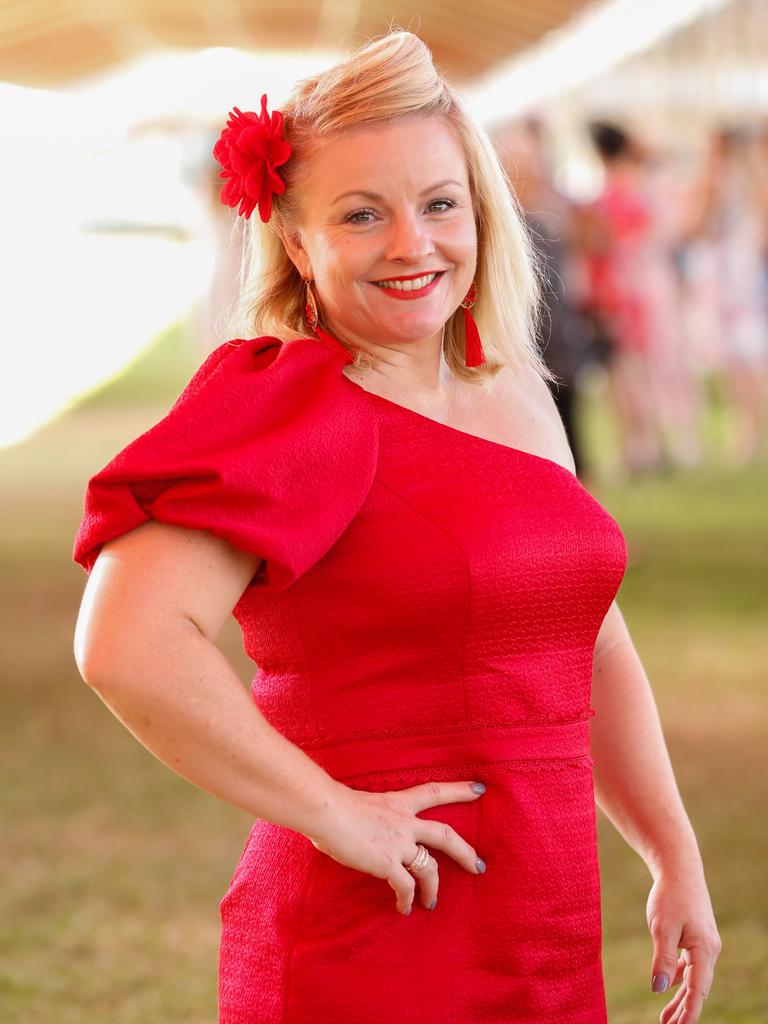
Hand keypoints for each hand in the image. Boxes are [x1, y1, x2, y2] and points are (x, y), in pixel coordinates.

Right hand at [304, 780, 486, 914]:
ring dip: (433, 888)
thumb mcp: (358, 803)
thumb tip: (358, 827)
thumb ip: (368, 816)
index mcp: (398, 803)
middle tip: (479, 866)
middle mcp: (404, 822)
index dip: (458, 790)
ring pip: (429, 868)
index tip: (480, 789)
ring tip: (432, 902)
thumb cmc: (332, 804)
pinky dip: (407, 900)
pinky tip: (404, 908)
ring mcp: (399, 843)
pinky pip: (405, 886)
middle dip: (465, 852)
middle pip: (445, 835)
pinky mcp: (388, 863)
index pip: (434, 792)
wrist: (327, 811)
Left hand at [646, 870, 721, 1022]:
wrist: (679, 869)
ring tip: (666, 1017)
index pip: (698, 989)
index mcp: (704, 949)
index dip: (689, 1011)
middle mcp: (709, 949)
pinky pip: (690, 965)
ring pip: (694, 978)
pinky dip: (679, 978)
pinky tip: (669, 987)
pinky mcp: (696, 938)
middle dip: (683, 1010)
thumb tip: (659, 989)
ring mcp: (704, 944)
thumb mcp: (661, 927)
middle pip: (697, 988)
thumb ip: (662, 959)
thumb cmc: (670, 896)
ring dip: (680, 997)